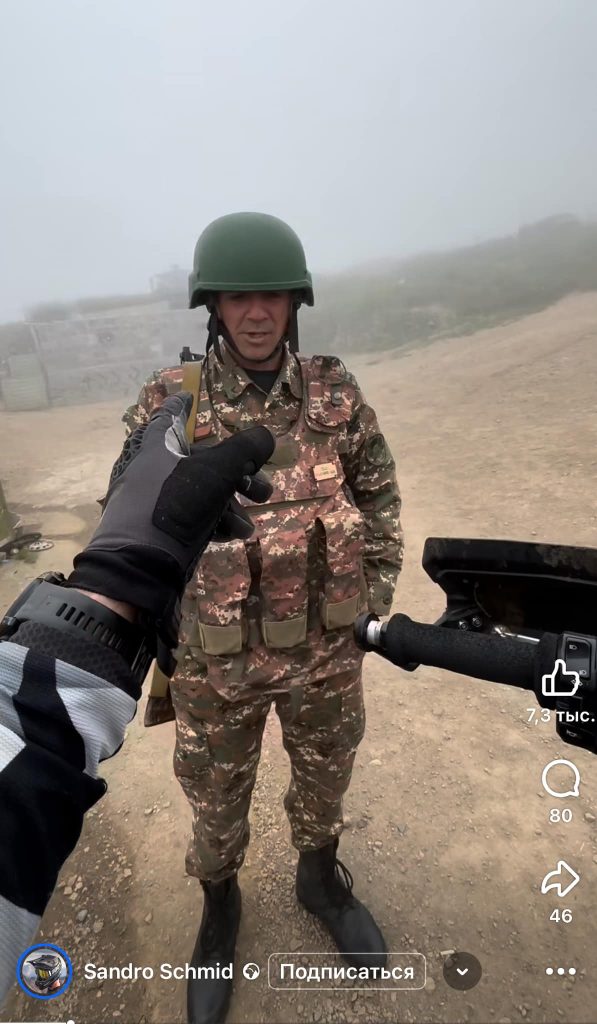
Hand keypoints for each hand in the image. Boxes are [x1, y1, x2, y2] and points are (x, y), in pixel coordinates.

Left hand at [68, 393, 273, 626]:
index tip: (191, 397)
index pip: (169, 415)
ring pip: (201, 493)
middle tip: (263, 490)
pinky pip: (192, 517)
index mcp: (158, 446)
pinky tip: (234, 536)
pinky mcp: (159, 530)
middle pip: (201, 461)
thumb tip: (266, 437)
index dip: (183, 405)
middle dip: (237, 474)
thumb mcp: (217, 472)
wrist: (139, 567)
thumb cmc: (175, 505)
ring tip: (250, 524)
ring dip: (231, 505)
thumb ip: (246, 450)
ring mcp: (155, 502)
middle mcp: (153, 469)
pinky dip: (215, 522)